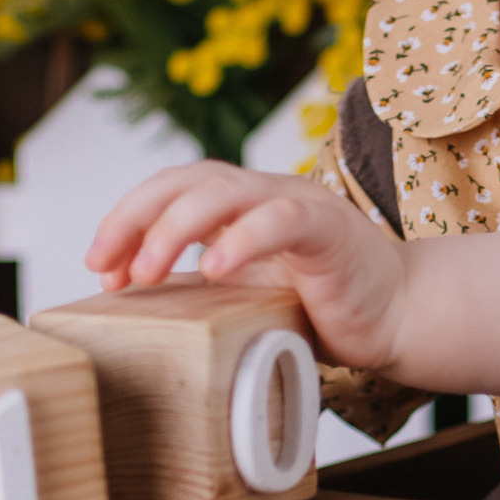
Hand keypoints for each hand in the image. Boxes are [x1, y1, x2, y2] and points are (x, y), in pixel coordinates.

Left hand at [86, 161, 412, 371]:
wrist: (400, 318)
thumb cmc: (323, 311)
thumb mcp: (245, 300)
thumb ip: (200, 292)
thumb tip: (132, 309)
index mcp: (240, 205)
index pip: (169, 190)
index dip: (127, 219)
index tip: (99, 267)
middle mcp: (264, 193)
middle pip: (186, 180)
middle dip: (135, 218)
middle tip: (105, 265)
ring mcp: (298, 204)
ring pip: (224, 191)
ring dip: (175, 228)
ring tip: (147, 272)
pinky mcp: (330, 228)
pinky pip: (280, 220)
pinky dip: (242, 239)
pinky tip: (213, 269)